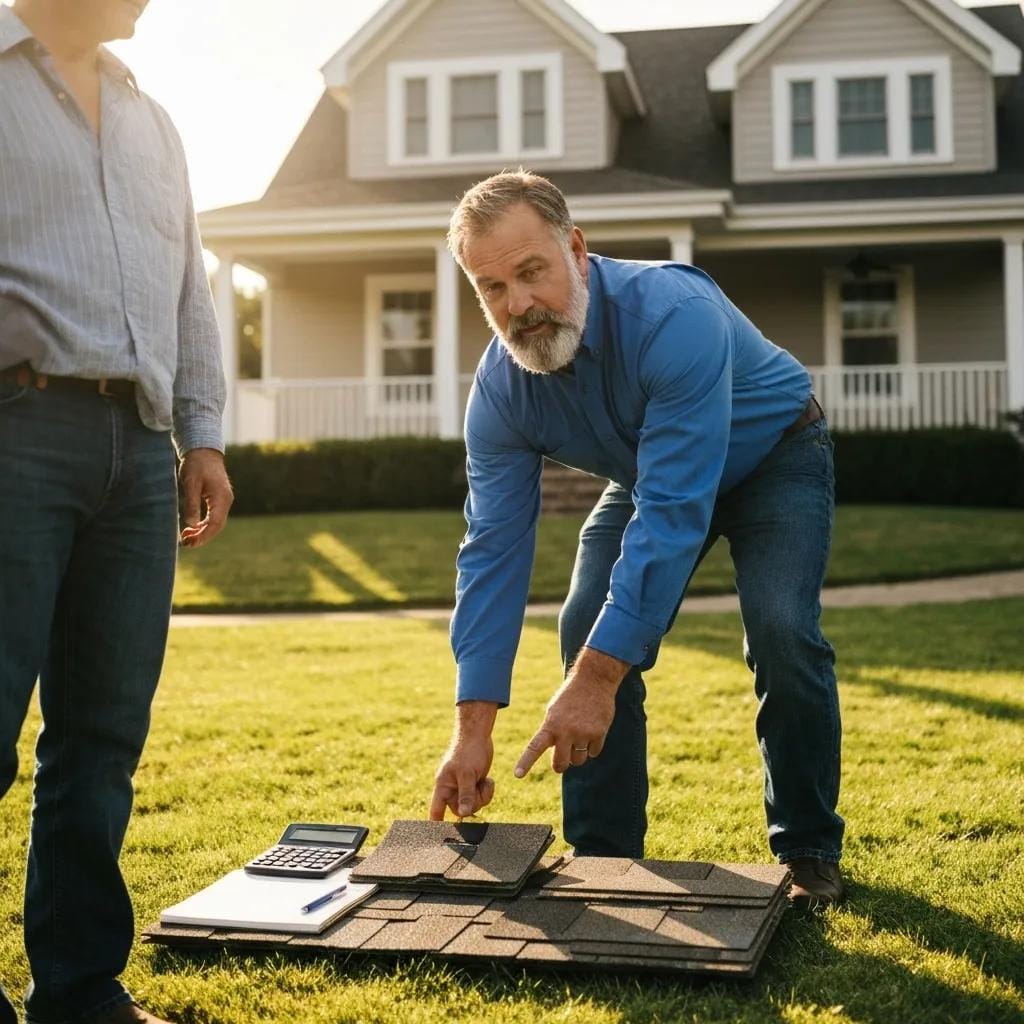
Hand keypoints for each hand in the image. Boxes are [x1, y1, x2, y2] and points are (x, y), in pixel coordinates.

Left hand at [179, 448, 232, 547]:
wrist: (204, 450)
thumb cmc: (196, 464)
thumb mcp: (191, 483)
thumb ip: (192, 504)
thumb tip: (191, 524)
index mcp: (221, 498)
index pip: (215, 523)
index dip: (203, 535)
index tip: (190, 542)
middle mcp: (225, 501)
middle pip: (217, 526)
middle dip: (203, 537)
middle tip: (186, 544)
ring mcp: (223, 501)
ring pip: (215, 523)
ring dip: (202, 532)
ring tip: (186, 538)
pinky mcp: (218, 499)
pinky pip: (213, 517)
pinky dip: (203, 525)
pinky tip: (192, 528)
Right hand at [429, 702, 497, 819]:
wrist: (478, 735)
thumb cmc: (468, 751)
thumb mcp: (467, 774)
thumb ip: (465, 795)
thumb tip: (464, 814)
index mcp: (443, 786)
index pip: (436, 810)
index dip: (436, 823)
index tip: (437, 837)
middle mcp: (451, 788)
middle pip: (460, 810)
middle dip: (473, 802)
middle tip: (478, 788)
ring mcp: (463, 786)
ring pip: (473, 804)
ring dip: (482, 796)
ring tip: (484, 781)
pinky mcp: (473, 783)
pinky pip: (480, 797)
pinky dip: (486, 790)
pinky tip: (488, 779)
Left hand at [514, 648, 628, 776]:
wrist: (593, 680)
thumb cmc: (570, 697)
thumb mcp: (554, 711)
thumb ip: (552, 732)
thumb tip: (558, 755)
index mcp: (550, 725)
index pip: (534, 747)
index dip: (526, 762)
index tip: (517, 775)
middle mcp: (566, 731)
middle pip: (561, 764)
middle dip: (560, 765)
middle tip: (561, 763)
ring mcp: (583, 733)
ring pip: (578, 760)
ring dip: (578, 754)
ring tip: (579, 738)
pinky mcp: (599, 733)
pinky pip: (594, 752)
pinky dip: (592, 747)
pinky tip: (592, 731)